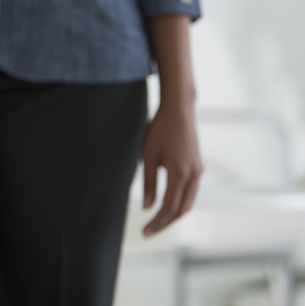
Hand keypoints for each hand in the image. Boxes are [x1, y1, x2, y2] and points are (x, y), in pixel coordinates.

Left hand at [140, 100, 202, 234]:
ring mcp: (199, 172)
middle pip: (182, 210)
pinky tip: (167, 206)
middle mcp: (194, 176)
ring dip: (174, 215)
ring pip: (188, 203)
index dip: (157, 222)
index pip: (169, 207)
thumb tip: (148, 208)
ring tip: (156, 222)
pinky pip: (191, 193)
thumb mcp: (148, 155)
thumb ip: (149, 183)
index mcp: (180, 173)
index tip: (145, 232)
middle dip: (165, 223)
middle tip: (148, 232)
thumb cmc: (159, 130)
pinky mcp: (199, 168)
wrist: (179, 111)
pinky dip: (180, 203)